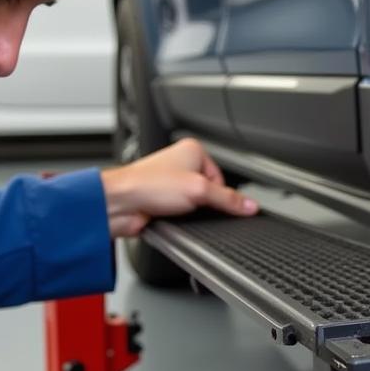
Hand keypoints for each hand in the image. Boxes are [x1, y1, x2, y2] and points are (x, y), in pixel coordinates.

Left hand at [101, 138, 258, 236]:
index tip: (221, 203)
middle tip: (195, 205)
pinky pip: (183, 214)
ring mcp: (171, 184)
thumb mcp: (198, 190)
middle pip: (210, 191)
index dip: (222, 193)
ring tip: (179, 210)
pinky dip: (181, 219)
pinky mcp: (163, 202)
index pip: (222, 177)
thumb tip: (250, 206)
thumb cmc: (148, 185)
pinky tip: (173, 218)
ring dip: (191, 212)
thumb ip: (228, 200)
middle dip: (205, 203)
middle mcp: (180, 164)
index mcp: (192, 151)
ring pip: (196, 204)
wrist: (119, 204)